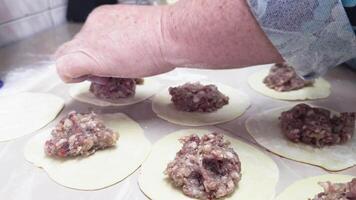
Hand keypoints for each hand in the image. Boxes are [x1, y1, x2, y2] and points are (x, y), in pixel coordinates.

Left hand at [55, 5, 173, 82]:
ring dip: (84, 71)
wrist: (170, 35)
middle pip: (75, 46)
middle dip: (89, 62)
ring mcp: (88, 39)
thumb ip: (129, 42)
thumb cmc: (168, 36)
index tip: (117, 61)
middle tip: (109, 73)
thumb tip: (133, 54)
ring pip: (66, 56)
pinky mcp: (87, 56)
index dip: (99, 53)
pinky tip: (98, 80)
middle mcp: (92, 25)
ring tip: (109, 77)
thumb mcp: (144, 35)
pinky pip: (64, 68)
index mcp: (105, 18)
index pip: (89, 37)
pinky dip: (75, 78)